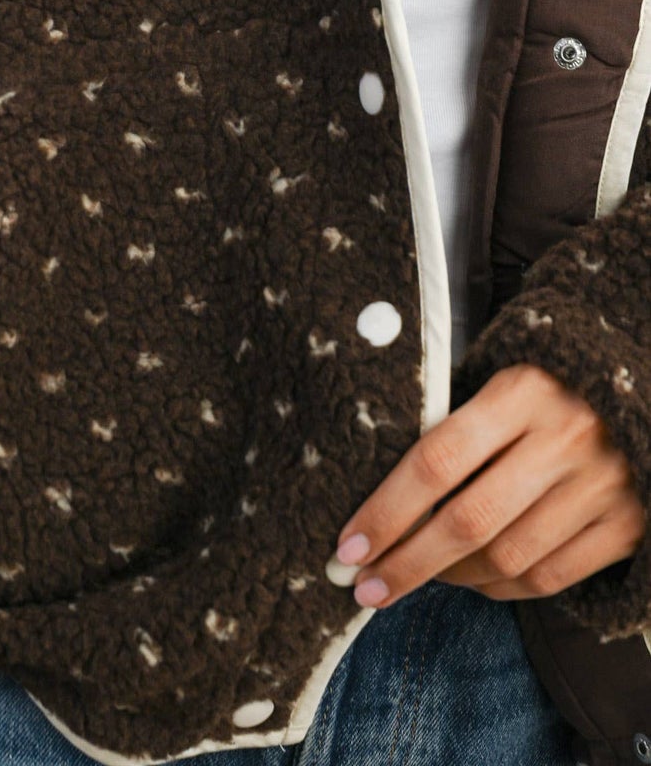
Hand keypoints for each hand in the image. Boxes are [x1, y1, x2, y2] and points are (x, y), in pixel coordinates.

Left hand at [334, 364, 644, 605]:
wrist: (638, 386)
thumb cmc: (545, 386)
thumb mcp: (498, 380)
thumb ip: (451, 426)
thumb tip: (375, 496)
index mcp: (521, 392)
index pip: (436, 461)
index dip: (386, 510)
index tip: (347, 546)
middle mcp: (564, 440)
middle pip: (467, 521)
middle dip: (407, 562)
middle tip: (365, 587)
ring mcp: (600, 486)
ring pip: (506, 558)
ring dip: (451, 577)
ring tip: (417, 575)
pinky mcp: (626, 525)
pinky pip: (548, 578)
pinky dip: (501, 588)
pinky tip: (472, 581)